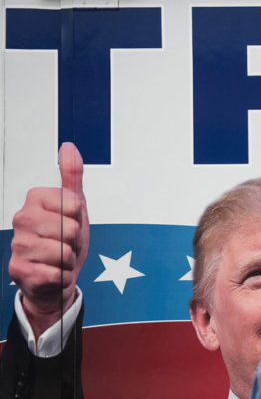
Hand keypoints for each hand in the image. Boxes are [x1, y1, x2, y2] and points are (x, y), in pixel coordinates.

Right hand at [9, 143, 88, 337]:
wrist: (56, 277)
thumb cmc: (65, 240)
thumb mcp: (75, 205)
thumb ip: (72, 175)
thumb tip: (69, 147)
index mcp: (35, 200)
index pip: (74, 204)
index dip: (79, 217)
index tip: (70, 221)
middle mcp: (21, 219)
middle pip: (69, 229)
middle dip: (75, 242)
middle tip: (66, 244)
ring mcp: (17, 245)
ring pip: (63, 252)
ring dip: (69, 260)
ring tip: (59, 259)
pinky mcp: (18, 270)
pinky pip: (56, 272)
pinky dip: (62, 276)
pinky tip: (52, 273)